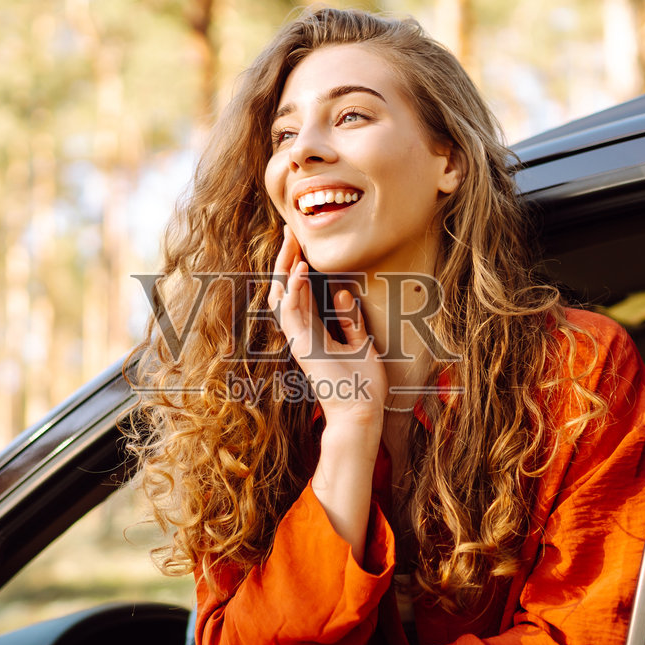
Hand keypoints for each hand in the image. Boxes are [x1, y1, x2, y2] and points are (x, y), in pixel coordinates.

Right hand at [268, 224, 386, 427]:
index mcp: (314, 332)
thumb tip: (345, 294)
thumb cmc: (362, 385)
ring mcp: (299, 340)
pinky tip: (298, 270)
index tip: (300, 241)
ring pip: (281, 296)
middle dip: (285, 259)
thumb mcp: (361, 344)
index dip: (296, 265)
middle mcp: (302, 333)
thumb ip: (350, 321)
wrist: (361, 412)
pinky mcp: (302, 346)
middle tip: (290, 232)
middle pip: (285, 288)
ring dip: (284, 268)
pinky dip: (292, 290)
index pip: (299, 291)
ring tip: (290, 242)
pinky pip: (290, 313)